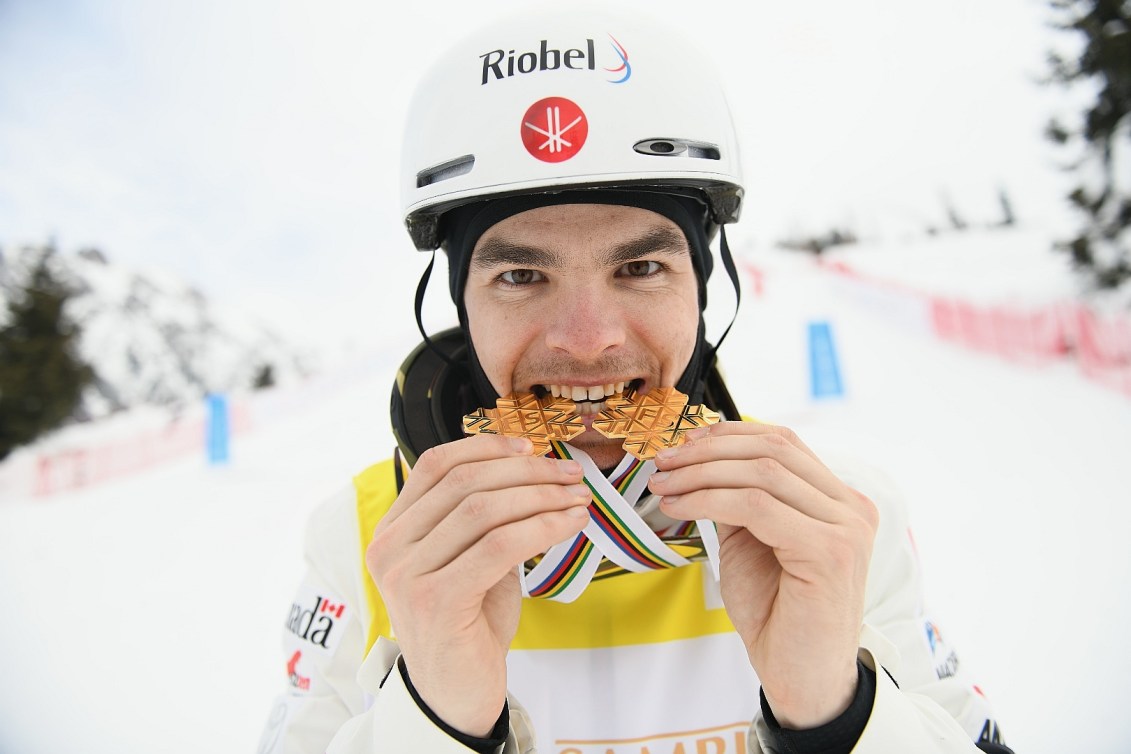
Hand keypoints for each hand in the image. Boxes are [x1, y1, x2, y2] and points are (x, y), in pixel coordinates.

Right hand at [365, 434, 589, 735]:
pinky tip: (569, 526)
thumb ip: (481, 518)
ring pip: (484, 509)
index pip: (435, 465)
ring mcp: (408, 575)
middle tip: (571, 475)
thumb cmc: (468, 622)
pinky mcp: (437, 600)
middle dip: (527, 472)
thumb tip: (533, 469)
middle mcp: (390, 548)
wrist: (457, 691)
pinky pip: (499, 545)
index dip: (485, 447)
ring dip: (541, 497)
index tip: (532, 447)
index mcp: (392, 530)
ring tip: (578, 499)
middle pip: (465, 483)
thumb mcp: (468, 559)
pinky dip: (542, 528)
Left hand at [648, 422, 877, 727]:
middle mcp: (852, 508)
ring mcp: (847, 528)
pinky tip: (681, 507)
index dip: (728, 435)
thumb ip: (739, 499)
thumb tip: (699, 460)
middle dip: (708, 451)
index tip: (683, 443)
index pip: (783, 442)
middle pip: (772, 449)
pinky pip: (757, 506)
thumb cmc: (778, 615)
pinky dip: (709, 499)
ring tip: (665, 485)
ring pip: (762, 473)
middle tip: (664, 462)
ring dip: (702, 473)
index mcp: (839, 501)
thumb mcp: (751, 542)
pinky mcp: (830, 551)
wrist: (801, 678)